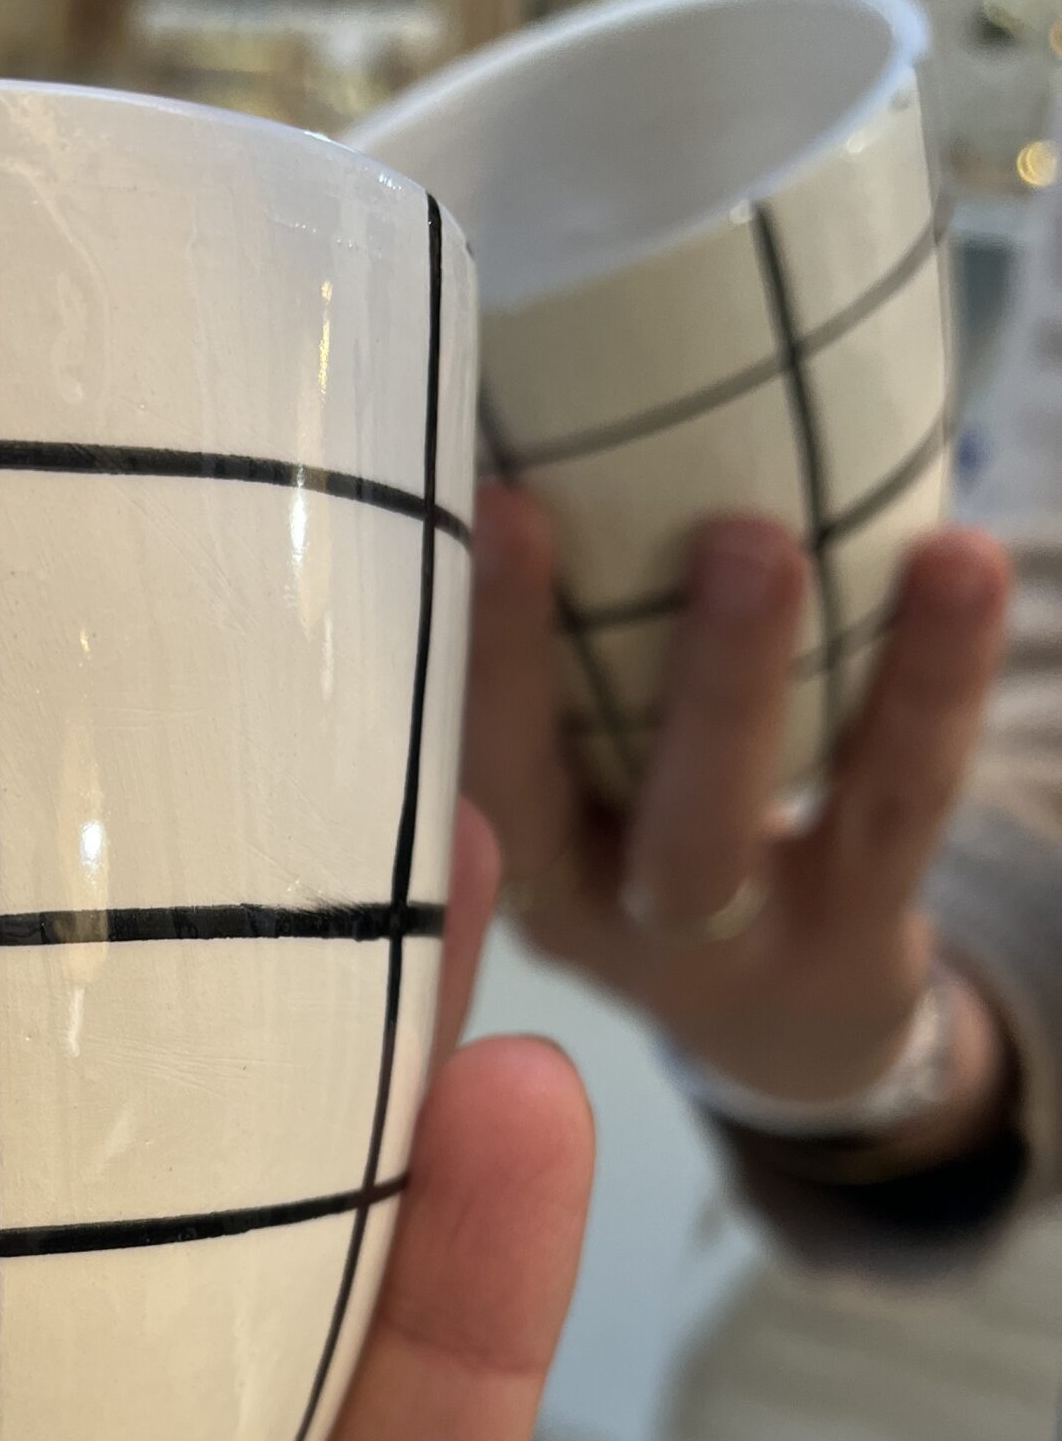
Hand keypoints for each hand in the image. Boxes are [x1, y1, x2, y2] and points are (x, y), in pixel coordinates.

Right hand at [467, 488, 1014, 1159]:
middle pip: (630, 820)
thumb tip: (532, 416)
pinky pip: (895, 804)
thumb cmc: (645, 833)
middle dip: (671, 686)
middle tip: (723, 537)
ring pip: (746, 831)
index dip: (487, 649)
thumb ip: (551, 662)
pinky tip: (957, 563)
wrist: (778, 1023)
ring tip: (817, 546)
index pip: (483, 764)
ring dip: (766, 684)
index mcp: (518, 859)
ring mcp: (729, 943)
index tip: (497, 502)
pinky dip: (935, 680)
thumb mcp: (571, 780)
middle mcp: (606, 917)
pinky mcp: (851, 934)